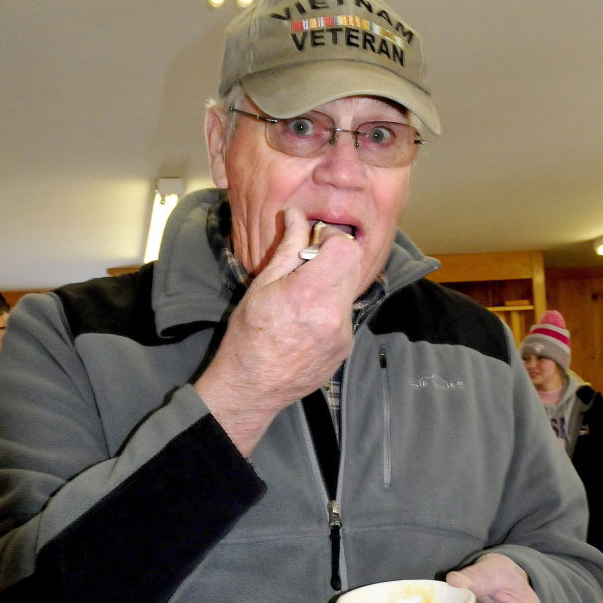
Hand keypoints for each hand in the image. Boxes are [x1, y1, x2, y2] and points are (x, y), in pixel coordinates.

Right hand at [195, 207, 363, 454]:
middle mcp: (334, 314)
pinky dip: (330, 310)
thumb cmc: (248, 336)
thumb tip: (296, 215)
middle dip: (334, 259)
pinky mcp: (345, 348)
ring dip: (331, 285)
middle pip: (353, 266)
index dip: (332, 239)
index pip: (347, 248)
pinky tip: (305, 323)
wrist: (251, 387)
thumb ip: (287, 248)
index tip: (315, 243)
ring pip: (349, 291)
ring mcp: (343, 334)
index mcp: (311, 292)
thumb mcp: (263, 285)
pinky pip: (344, 316)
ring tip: (302, 300)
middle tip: (307, 267)